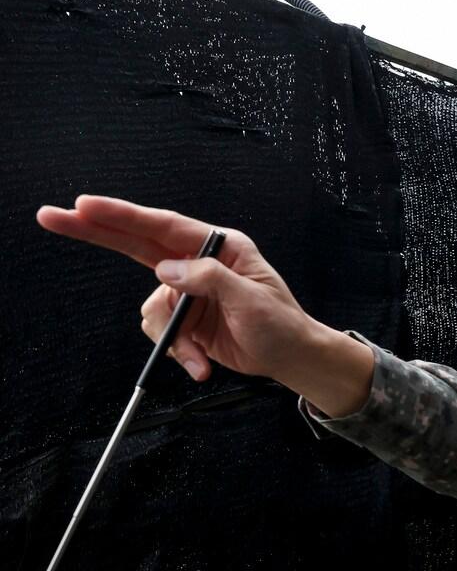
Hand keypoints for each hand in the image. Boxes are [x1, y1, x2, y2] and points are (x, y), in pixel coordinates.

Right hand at [35, 196, 371, 414]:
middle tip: (52, 216)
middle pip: (136, 243)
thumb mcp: (252, 300)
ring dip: (171, 338)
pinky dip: (178, 352)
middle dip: (96, 232)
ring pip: (151, 308)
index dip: (122, 215)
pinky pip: (163, 334)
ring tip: (199, 357)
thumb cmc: (282, 324)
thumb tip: (166, 269)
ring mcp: (189, 291)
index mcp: (220, 247)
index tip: (85, 205)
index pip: (163, 225)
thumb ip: (210, 280)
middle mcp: (199, 263)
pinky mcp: (185, 319)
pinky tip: (201, 365)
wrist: (292, 359)